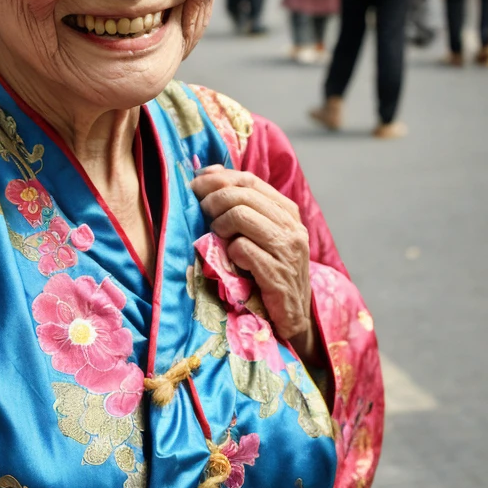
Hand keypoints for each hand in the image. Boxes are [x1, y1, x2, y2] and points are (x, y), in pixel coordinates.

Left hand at [191, 166, 319, 364]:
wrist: (292, 317)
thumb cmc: (269, 271)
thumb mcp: (259, 233)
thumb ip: (240, 203)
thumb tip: (209, 171)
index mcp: (287, 211)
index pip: (249, 179)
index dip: (217, 179)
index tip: (195, 186)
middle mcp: (291, 226)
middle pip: (240, 195)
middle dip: (212, 201)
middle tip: (200, 215)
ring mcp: (287, 250)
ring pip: (240, 216)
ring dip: (219, 226)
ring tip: (217, 238)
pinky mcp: (278, 274)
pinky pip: (242, 248)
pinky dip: (229, 253)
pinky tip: (232, 261)